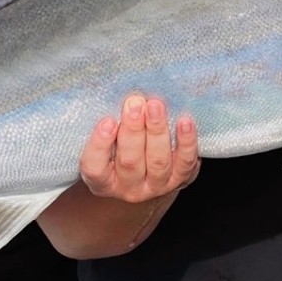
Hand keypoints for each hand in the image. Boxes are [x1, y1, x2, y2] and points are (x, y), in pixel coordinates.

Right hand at [79, 95, 199, 203]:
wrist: (150, 167)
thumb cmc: (121, 144)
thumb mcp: (109, 138)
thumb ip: (109, 122)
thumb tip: (115, 93)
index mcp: (103, 180)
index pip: (95, 168)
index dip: (100, 145)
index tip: (107, 120)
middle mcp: (128, 187)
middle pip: (129, 162)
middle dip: (133, 130)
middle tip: (135, 103)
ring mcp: (156, 186)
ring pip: (158, 162)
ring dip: (157, 131)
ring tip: (156, 106)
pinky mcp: (180, 179)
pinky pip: (185, 163)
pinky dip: (186, 142)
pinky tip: (185, 121)